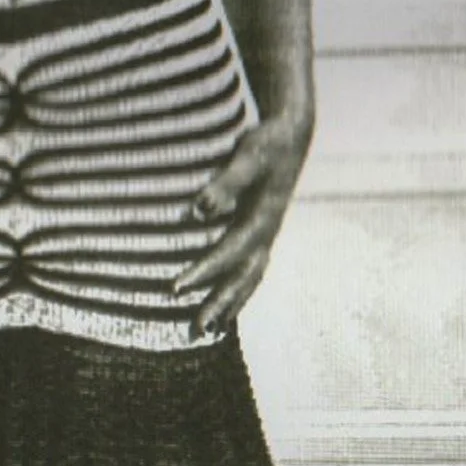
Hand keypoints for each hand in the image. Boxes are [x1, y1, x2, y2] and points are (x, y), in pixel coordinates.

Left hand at [172, 113, 312, 340]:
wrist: (291, 135)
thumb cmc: (266, 143)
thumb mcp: (248, 155)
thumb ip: (226, 182)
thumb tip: (200, 210)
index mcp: (262, 219)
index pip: (229, 253)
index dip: (203, 272)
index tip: (175, 288)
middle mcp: (266, 233)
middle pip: (244, 277)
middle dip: (220, 303)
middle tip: (197, 330)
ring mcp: (267, 235)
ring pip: (249, 278)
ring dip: (230, 303)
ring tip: (208, 330)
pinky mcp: (262, 232)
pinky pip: (250, 269)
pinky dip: (238, 289)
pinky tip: (223, 303)